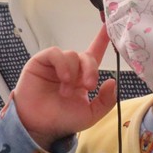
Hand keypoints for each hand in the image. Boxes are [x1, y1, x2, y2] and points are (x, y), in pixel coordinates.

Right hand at [14, 25, 117, 148]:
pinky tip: (63, 78)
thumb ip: (105, 100)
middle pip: (86, 56)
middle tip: (89, 86)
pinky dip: (62, 64)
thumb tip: (113, 82)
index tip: (109, 26)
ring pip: (72, 55)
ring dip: (73, 73)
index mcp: (83, 77)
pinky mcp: (41, 61)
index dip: (102, 40)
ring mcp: (56, 64)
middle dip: (91, 70)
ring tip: (66, 91)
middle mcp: (71, 68)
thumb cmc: (63, 119)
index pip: (94, 54)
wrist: (40, 126)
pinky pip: (55, 53)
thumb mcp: (91, 114)